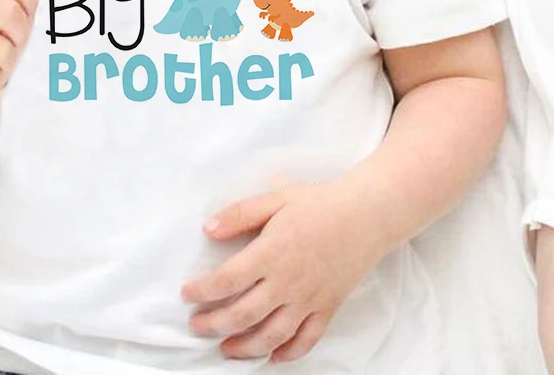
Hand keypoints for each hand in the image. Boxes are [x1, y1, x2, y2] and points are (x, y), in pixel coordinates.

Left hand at [181, 181, 381, 362]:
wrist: (366, 214)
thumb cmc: (320, 203)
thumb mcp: (277, 198)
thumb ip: (241, 213)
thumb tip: (208, 229)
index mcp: (273, 252)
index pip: (227, 280)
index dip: (202, 291)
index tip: (187, 294)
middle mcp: (288, 281)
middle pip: (242, 315)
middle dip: (213, 325)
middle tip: (196, 325)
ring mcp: (309, 299)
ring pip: (271, 336)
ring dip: (243, 348)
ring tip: (225, 348)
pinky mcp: (327, 308)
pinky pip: (305, 341)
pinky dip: (287, 354)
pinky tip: (271, 355)